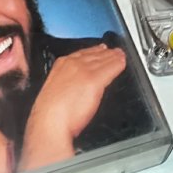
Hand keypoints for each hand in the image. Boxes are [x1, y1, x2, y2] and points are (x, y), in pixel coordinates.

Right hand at [19, 44, 125, 170]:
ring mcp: (84, 71)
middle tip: (115, 52)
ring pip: (103, 60)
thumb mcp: (56, 90)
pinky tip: (122, 64)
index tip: (100, 50)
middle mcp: (73, 64)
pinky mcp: (94, 79)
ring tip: (121, 56)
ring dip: (114, 57)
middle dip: (106, 53)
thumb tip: (75, 86)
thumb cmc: (50, 114)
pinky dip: (118, 65)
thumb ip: (67, 83)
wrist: (49, 121)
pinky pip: (111, 68)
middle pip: (94, 55)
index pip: (82, 53)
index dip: (94, 51)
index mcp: (61, 65)